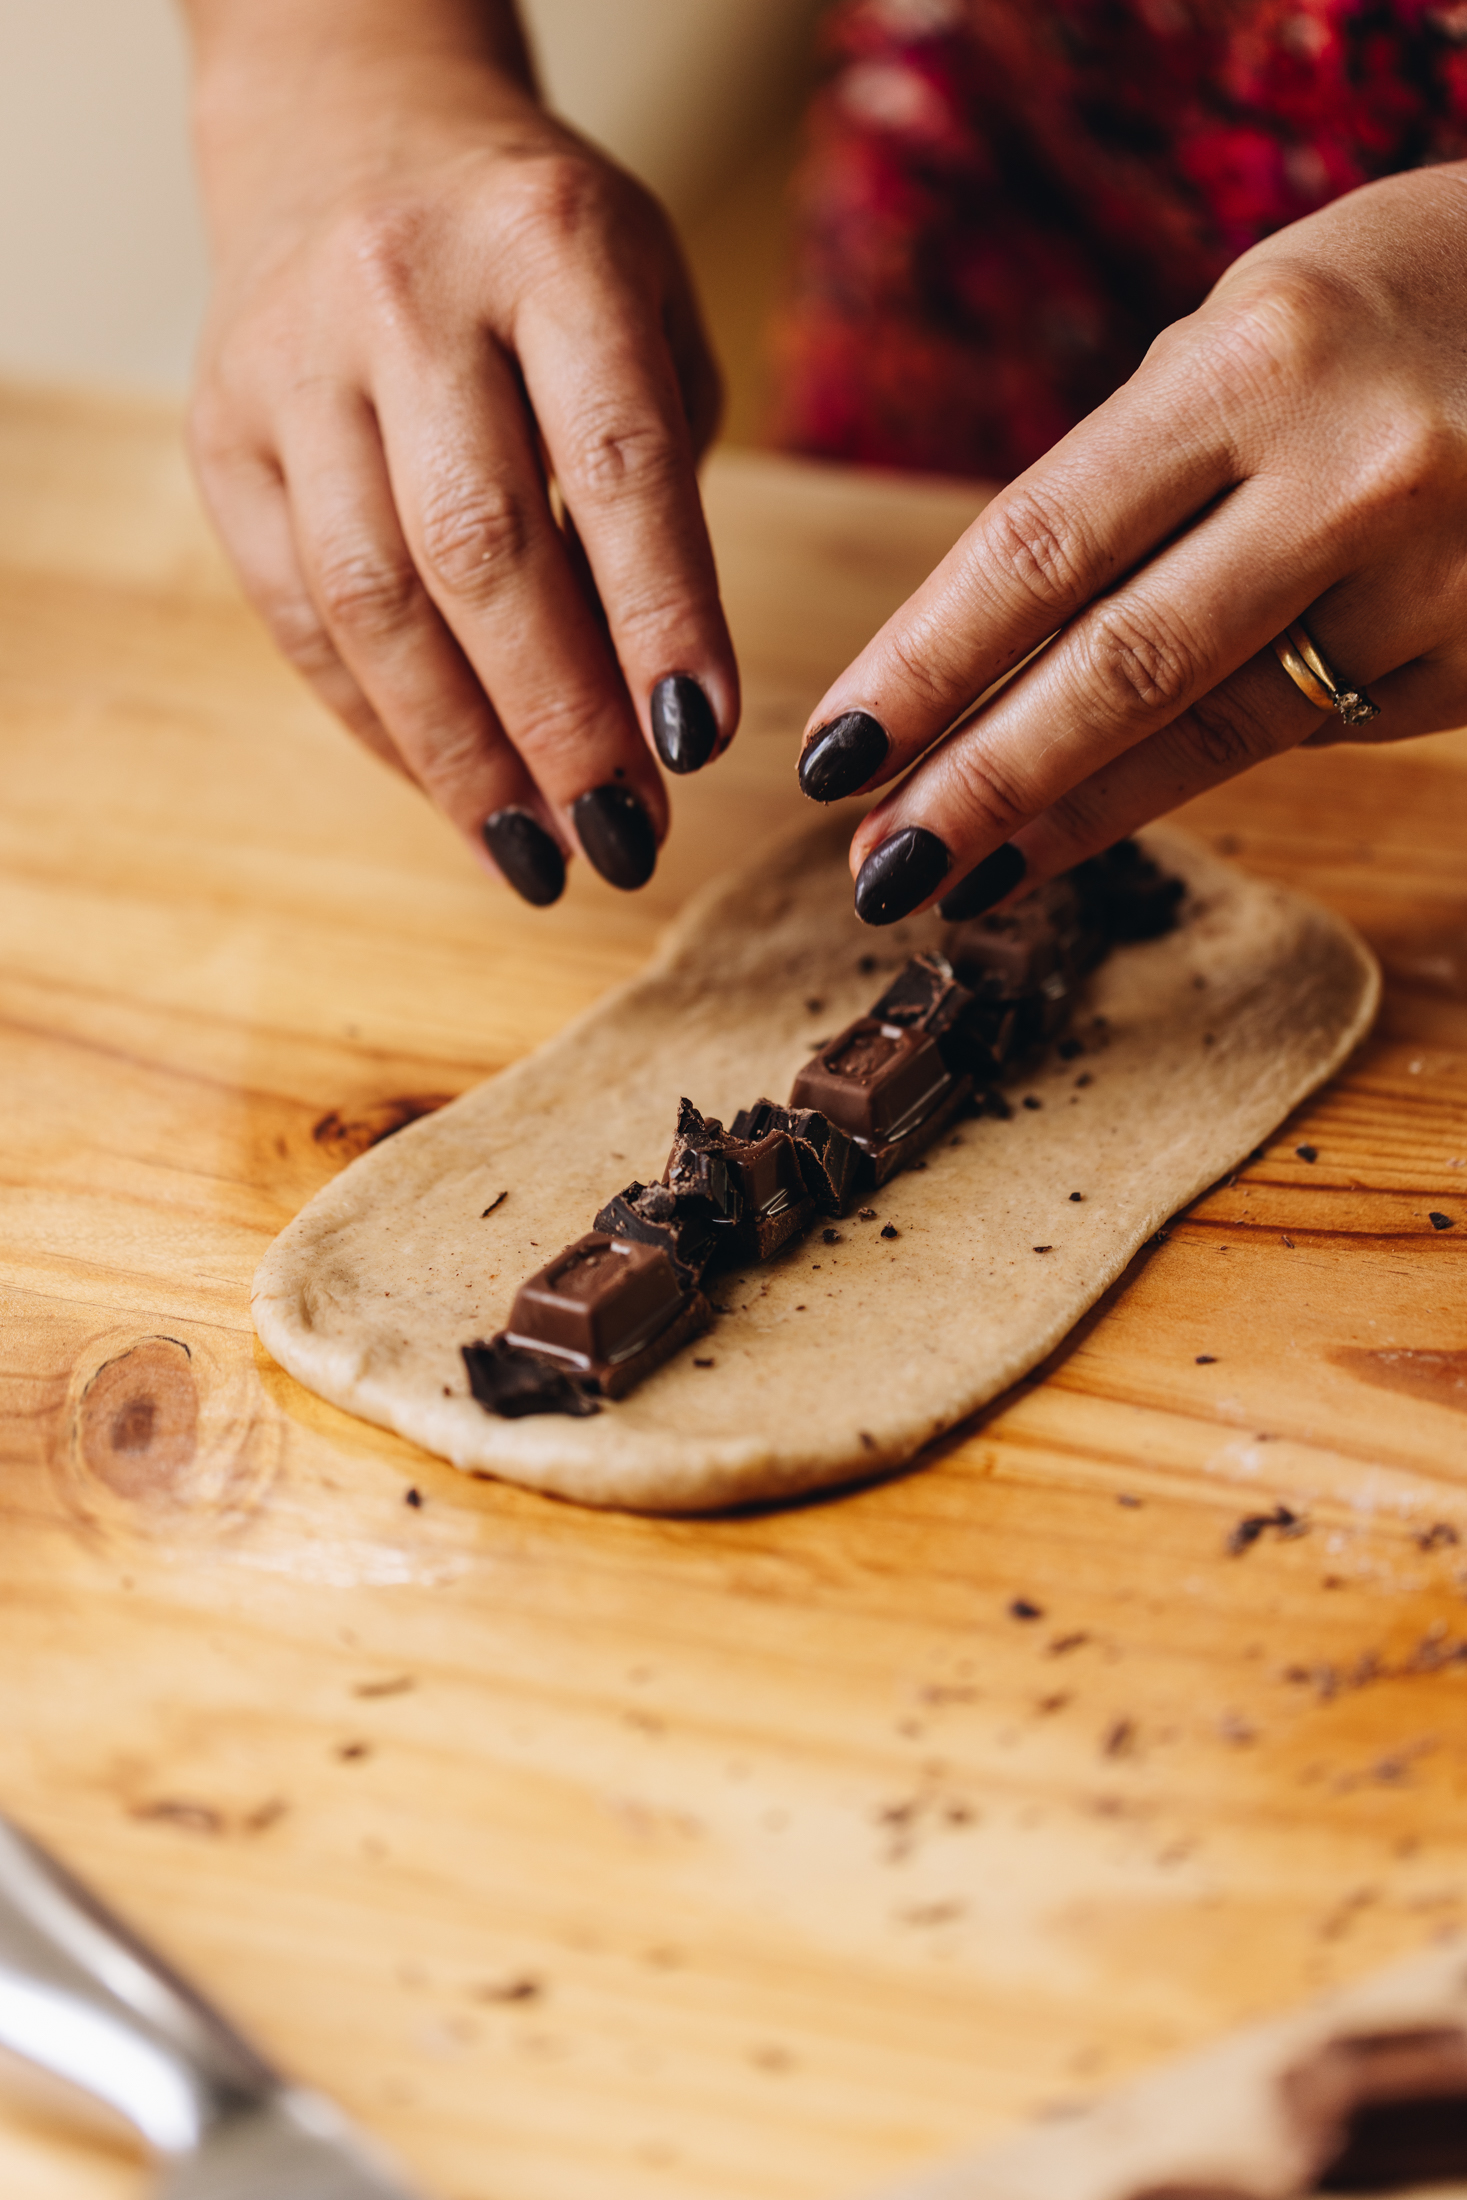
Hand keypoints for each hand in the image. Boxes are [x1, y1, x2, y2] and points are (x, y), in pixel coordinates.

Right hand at [186, 2, 736, 906]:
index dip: (662, 617)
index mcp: (549, 246)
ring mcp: (292, 363)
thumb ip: (654, 490)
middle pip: (479, 548)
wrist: (351, 130)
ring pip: (371, 598)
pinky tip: (456, 791)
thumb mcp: (643, 314)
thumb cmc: (540, 256)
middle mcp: (405, 293)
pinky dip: (382, 723)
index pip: (617, 460)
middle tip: (625, 838)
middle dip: (560, 721)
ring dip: (462, 753)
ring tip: (541, 854)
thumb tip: (650, 712)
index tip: (700, 744)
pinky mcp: (220, 432)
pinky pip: (299, 613)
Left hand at [794, 166, 1466, 923]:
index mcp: (1260, 364)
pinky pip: (1299, 730)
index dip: (924, 665)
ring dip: (1066, 818)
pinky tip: (1093, 819)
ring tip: (955, 875)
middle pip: (1119, 668)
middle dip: (977, 782)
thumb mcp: (1255, 330)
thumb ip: (1139, 472)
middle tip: (874, 867)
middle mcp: (1350, 478)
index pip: (1046, 545)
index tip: (835, 750)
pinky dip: (1185, 775)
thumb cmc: (1396, 307)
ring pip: (1210, 732)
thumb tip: (999, 642)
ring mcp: (1430, 583)